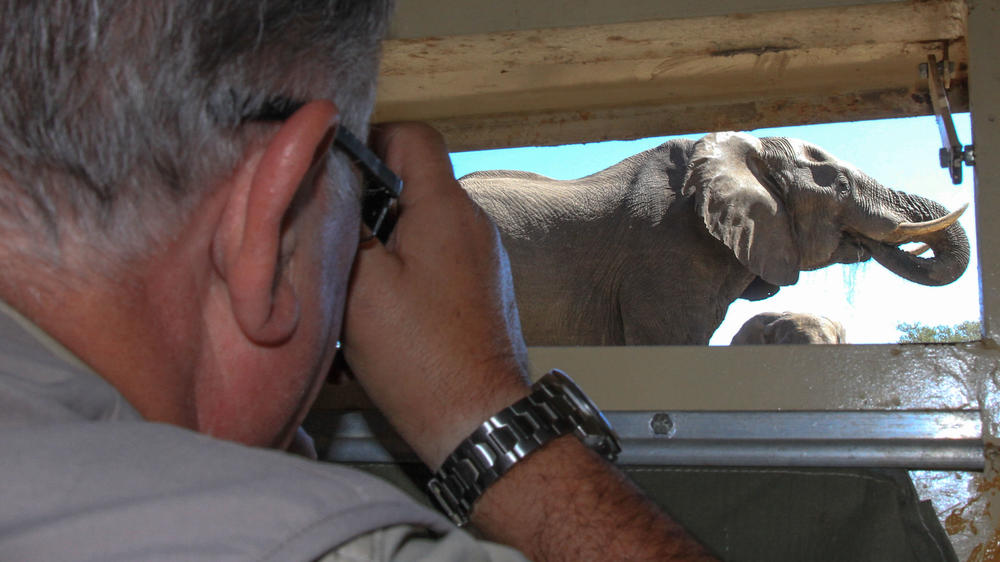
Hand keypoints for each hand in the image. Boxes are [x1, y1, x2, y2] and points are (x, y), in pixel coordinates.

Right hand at [340, 122, 531, 468]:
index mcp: (446, 209)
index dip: (371, 141)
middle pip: (414, 184)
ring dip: (383, 243)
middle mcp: (472, 225)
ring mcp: (481, 259)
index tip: (336, 171)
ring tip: (350, 278)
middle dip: (367, 203)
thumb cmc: (421, 356)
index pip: (413, 137)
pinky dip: (404, 273)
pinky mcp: (480, 290)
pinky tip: (376, 309)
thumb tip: (334, 196)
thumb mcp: (361, 286)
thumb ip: (345, 228)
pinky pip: (436, 261)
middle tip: (331, 233)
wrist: (477, 417)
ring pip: (421, 226)